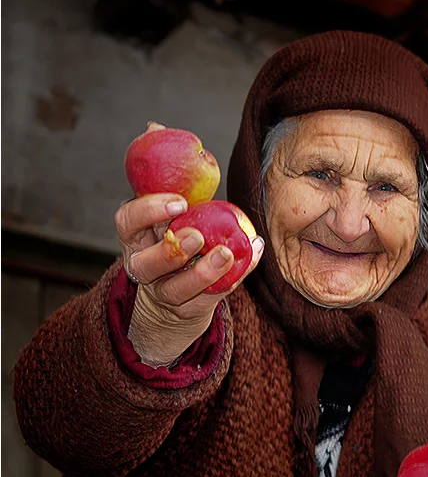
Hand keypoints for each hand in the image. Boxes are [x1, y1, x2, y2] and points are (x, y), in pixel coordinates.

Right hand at [115, 193, 263, 365]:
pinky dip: (234, 277)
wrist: (178, 295)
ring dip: (202, 273)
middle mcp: (143, 266)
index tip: (180, 203)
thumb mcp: (174, 219)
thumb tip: (212, 167)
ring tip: (225, 254)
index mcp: (136, 237)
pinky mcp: (188, 309)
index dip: (148, 211)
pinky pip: (211, 296)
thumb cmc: (179, 239)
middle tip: (197, 236)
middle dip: (170, 251)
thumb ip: (186, 203)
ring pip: (175, 290)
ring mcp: (163, 291)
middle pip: (145, 264)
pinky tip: (250, 257)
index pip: (127, 221)